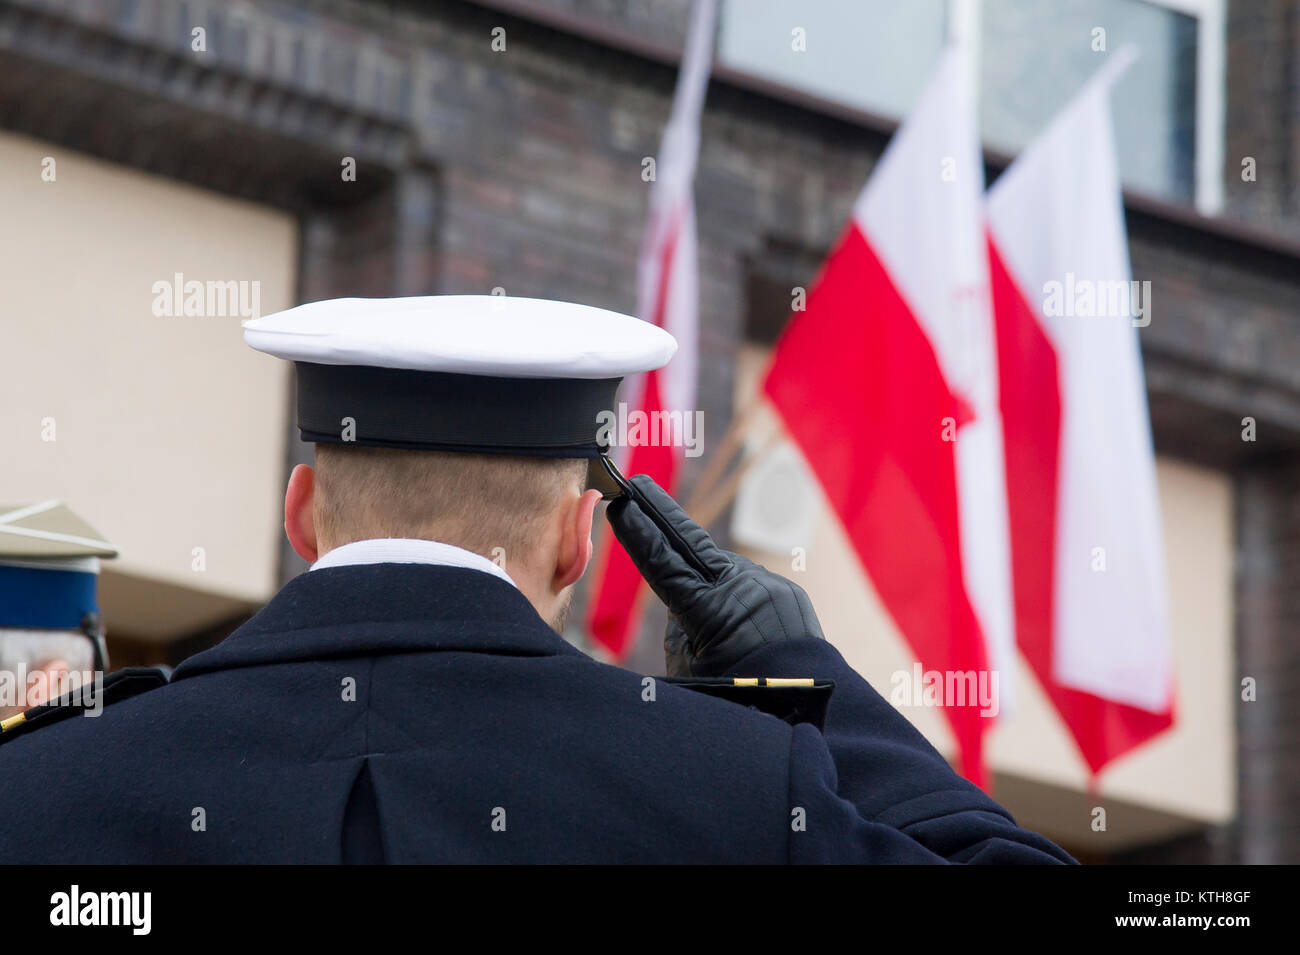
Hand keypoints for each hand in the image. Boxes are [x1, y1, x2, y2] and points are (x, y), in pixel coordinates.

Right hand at [606, 474, 824, 676]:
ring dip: (701, 570)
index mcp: (711, 610)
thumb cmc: (741, 695)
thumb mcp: (691, 671)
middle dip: (660, 514)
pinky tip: (733, 618)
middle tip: (636, 486)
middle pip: (691, 544)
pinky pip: (747, 586)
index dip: (639, 534)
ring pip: (720, 569)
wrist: (808, 704)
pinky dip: (733, 594)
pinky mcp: (785, 592)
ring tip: (694, 595)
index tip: (621, 505)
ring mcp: (767, 586)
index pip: (663, 563)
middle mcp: (741, 588)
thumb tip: (682, 607)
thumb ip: (678, 632)